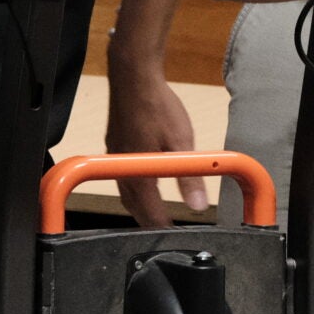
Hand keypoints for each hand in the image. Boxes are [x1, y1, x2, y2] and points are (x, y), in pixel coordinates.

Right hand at [105, 65, 208, 228]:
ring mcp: (115, 156)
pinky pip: (120, 175)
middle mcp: (121, 170)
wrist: (133, 78)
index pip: (149, 213)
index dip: (161, 226)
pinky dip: (132, 185)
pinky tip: (142, 179)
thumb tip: (199, 205)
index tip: (171, 235)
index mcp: (138, 175)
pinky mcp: (114, 144)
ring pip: (125, 191)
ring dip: (138, 203)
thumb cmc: (156, 106)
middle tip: (162, 226)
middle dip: (146, 219)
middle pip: (132, 206)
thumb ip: (189, 177)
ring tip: (152, 209)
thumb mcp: (181, 143)